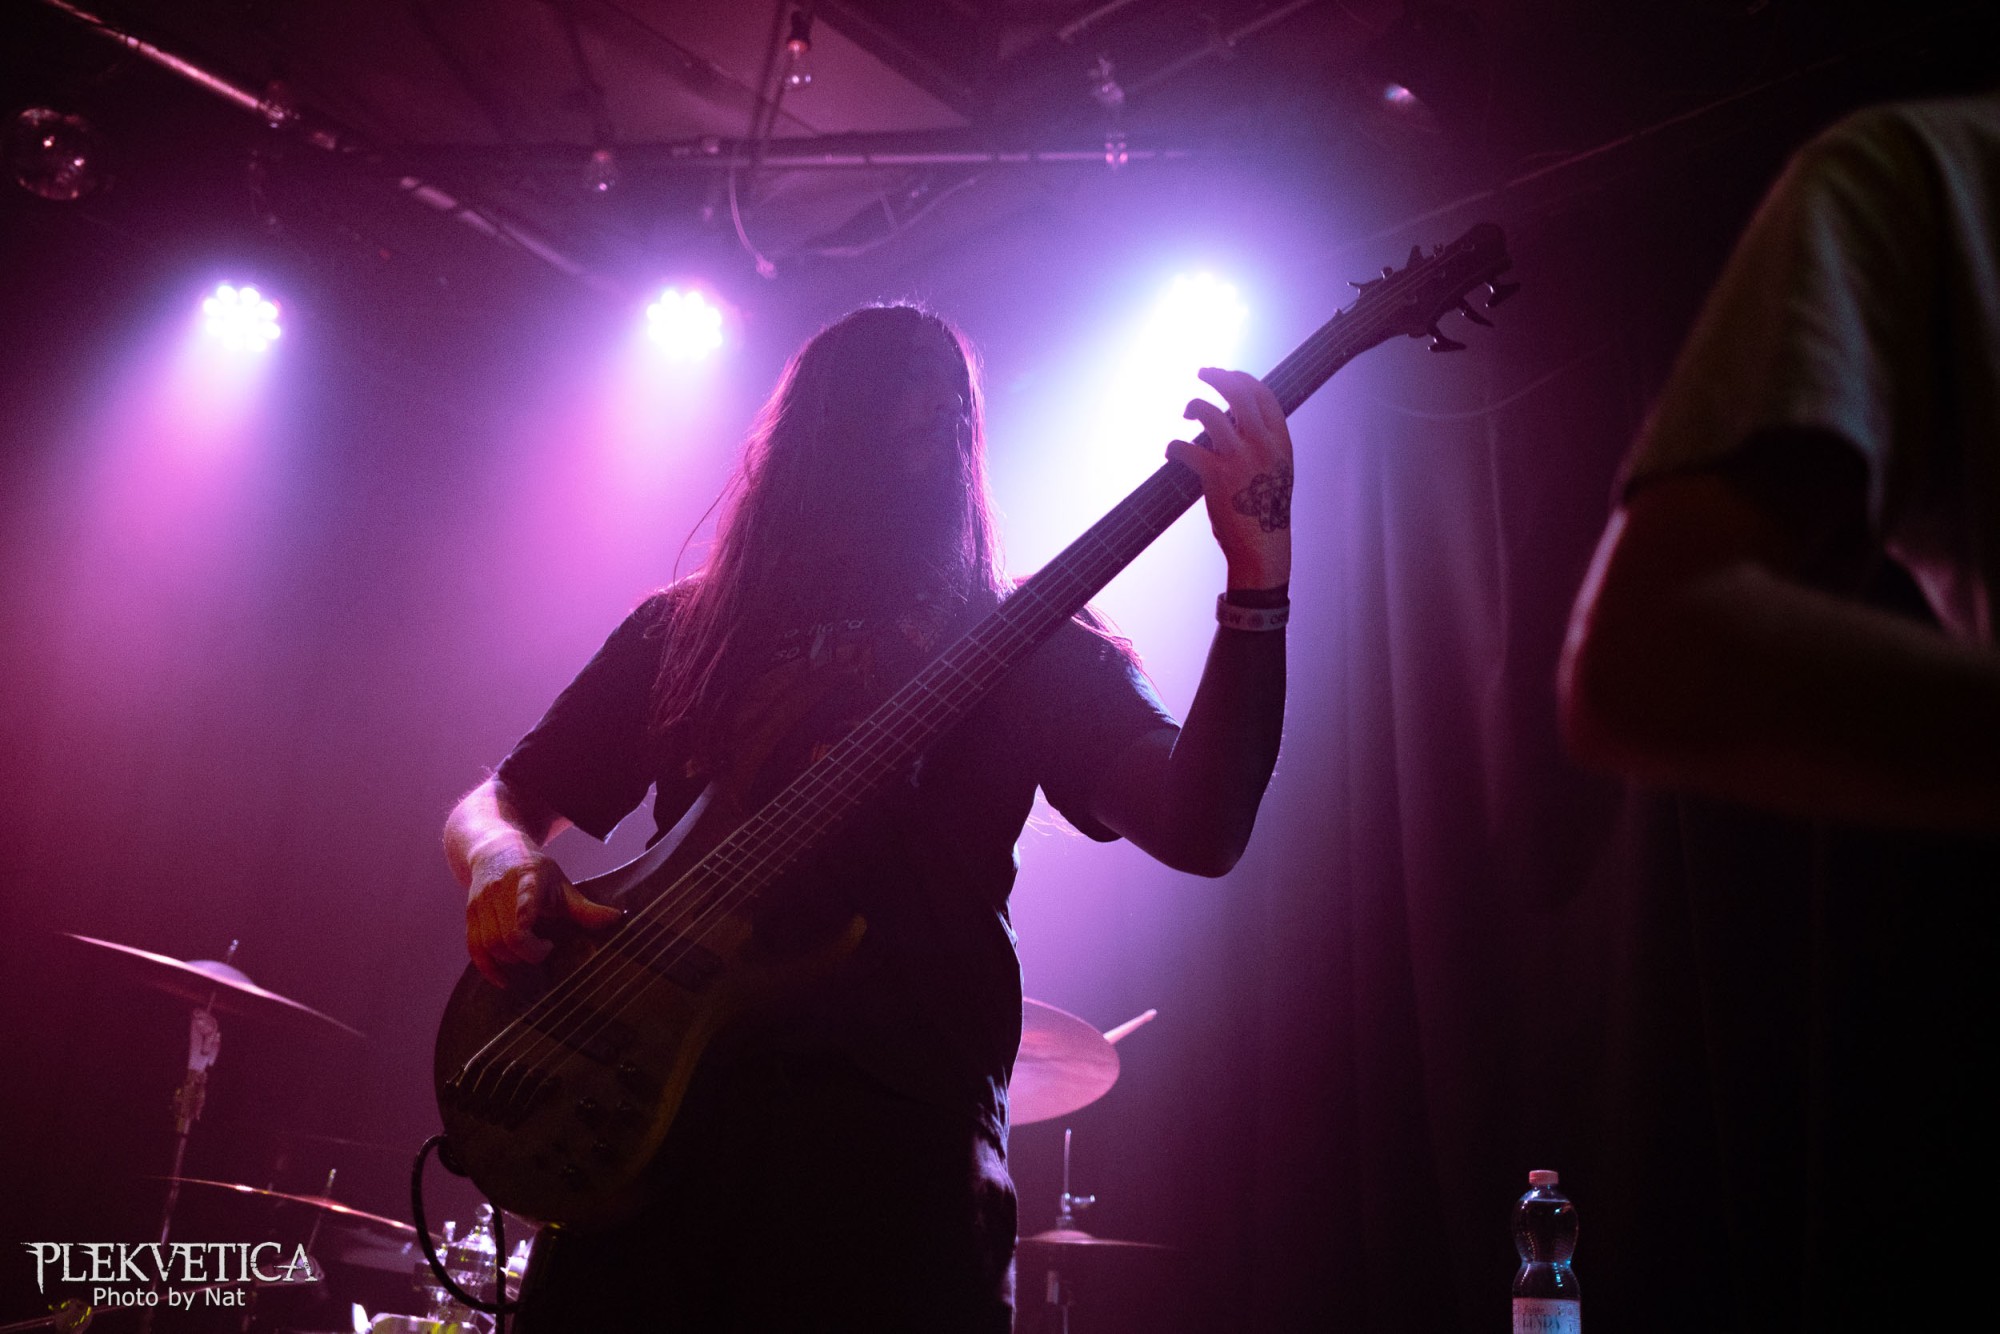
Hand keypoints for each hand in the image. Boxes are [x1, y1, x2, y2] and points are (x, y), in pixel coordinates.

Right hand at [464, 837, 620, 988]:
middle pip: (507, 934)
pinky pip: (474, 949)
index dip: (525, 915)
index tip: (536, 935)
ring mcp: (480, 903)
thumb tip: (616, 919)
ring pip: (490, 945)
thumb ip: (584, 907)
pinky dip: (488, 968)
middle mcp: (499, 890)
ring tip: (530, 951)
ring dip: (512, 960)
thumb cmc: (533, 869)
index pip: (524, 897)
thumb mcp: (560, 883)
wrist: (493, 848)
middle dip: (529, 952)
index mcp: (526, 877)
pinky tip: (504, 980)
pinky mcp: (469, 916)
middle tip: (546, 948)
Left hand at [1166, 368, 1293, 589]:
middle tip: (1202, 372)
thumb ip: (1262, 444)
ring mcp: (1239, 459)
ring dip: (1193, 405)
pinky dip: (1174, 446)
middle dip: (1217, 376)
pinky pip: (1187, 447)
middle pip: (1238, 393)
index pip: (1264, 395)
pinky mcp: (1215, 475)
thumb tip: (1236, 419)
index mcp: (1281, 442)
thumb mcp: (1276, 471)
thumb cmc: (1266, 511)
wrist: (1263, 548)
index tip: (1227, 375)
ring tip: (1186, 413)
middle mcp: (1262, 445)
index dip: (1243, 379)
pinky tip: (1171, 451)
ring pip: (1210, 413)